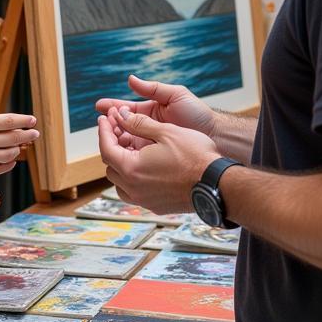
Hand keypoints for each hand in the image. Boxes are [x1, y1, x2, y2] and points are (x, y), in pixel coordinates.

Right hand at [0, 62, 38, 176]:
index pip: (8, 121)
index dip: (23, 120)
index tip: (33, 120)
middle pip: (13, 138)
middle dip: (27, 135)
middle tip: (35, 133)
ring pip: (8, 154)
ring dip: (18, 149)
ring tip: (21, 144)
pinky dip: (8, 164)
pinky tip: (11, 159)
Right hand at [95, 75, 217, 150]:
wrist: (214, 136)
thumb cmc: (197, 114)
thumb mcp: (175, 95)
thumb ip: (152, 88)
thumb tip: (131, 79)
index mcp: (150, 111)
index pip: (126, 109)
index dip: (111, 108)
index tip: (99, 106)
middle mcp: (148, 128)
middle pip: (122, 126)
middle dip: (110, 124)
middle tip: (101, 123)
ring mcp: (150, 143)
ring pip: (126, 142)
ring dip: (115, 139)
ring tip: (107, 136)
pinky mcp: (156, 158)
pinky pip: (137, 157)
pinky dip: (126, 154)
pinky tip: (118, 153)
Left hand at [97, 106, 219, 212]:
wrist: (217, 184)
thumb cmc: (194, 156)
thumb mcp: (165, 131)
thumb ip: (139, 123)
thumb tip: (121, 115)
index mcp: (131, 168)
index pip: (106, 148)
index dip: (104, 130)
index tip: (104, 117)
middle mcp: (133, 188)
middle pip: (110, 166)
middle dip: (112, 145)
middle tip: (119, 129)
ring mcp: (144, 200)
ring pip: (120, 182)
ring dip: (121, 164)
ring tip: (131, 148)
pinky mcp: (156, 206)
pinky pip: (135, 192)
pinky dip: (133, 178)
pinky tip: (144, 165)